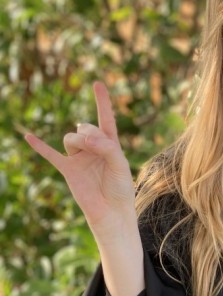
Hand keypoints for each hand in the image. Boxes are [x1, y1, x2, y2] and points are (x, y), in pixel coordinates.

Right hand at [25, 81, 136, 244]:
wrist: (111, 212)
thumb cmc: (121, 188)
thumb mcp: (121, 164)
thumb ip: (107, 147)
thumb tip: (85, 137)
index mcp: (111, 143)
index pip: (106, 118)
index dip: (102, 101)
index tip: (97, 83)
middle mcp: (94, 147)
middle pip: (86, 127)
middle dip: (91, 134)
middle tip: (99, 148)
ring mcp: (79, 158)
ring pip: (71, 137)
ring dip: (78, 141)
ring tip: (86, 153)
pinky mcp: (68, 169)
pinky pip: (50, 154)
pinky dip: (39, 145)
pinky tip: (27, 136)